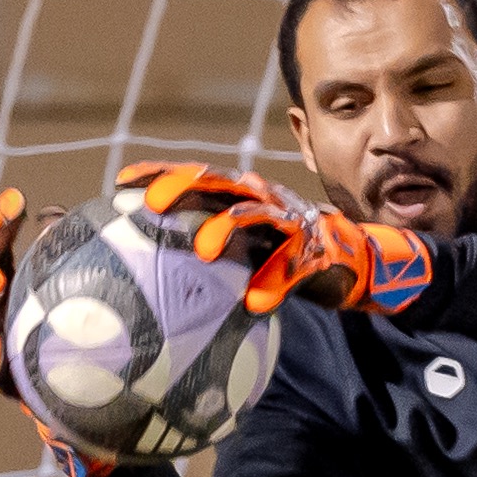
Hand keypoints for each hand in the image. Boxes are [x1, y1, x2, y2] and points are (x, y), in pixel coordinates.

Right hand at [0, 185, 113, 476]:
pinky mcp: (18, 390)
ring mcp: (5, 356)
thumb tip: (109, 206)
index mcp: (14, 288)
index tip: (15, 201)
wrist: (127, 409)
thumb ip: (97, 250)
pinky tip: (4, 348)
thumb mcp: (110, 285)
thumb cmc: (118, 336)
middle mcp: (2, 320)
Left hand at [115, 160, 433, 317]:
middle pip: (219, 182)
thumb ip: (206, 247)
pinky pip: (294, 265)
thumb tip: (151, 267)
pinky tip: (256, 302)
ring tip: (205, 249)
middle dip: (185, 188)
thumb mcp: (242, 249)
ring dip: (228, 227)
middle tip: (152, 205)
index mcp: (242, 196)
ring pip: (256, 215)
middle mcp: (264, 201)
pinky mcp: (317, 251)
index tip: (123, 182)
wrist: (353, 263)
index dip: (161, 174)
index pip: (197, 177)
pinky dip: (276, 281)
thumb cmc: (283, 256)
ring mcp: (291, 223)